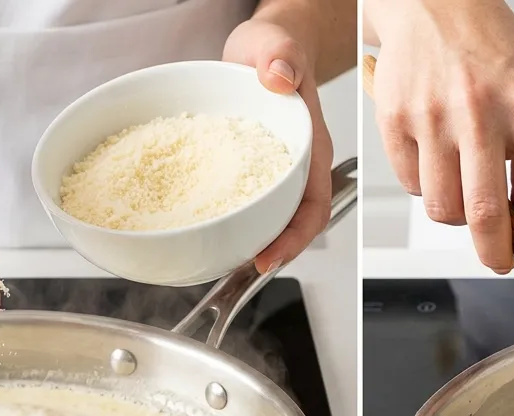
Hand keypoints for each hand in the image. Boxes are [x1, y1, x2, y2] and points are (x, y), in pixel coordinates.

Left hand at [224, 18, 334, 272]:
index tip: (269, 256)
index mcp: (310, 148)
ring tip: (219, 263)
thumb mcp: (275, 45)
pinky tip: (199, 229)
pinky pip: (238, 203)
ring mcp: (268, 174)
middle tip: (239, 273)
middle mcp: (293, 168)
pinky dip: (223, 221)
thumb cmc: (274, 49)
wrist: (262, 50)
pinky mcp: (242, 173)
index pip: (314, 206)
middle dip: (271, 253)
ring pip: (266, 219)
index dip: (295, 238)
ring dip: (247, 243)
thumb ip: (281, 56)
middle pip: (291, 224)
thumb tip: (278, 76)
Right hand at [368, 0, 513, 296]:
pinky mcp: (395, 120)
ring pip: (443, 210)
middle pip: (486, 215)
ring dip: (457, 216)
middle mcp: (480, 112)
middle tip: (501, 258)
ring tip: (464, 180)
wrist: (434, 0)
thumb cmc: (490, 50)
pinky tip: (435, 156)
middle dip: (496, 254)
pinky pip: (411, 186)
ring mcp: (433, 117)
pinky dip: (426, 187)